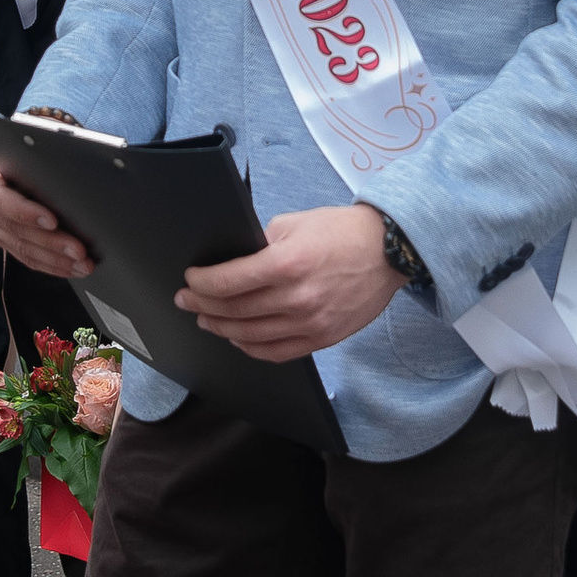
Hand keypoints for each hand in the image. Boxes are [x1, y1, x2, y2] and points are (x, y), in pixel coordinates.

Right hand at [0, 139, 94, 277]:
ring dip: (54, 258)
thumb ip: (43, 157)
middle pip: (12, 227)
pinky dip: (49, 262)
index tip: (53, 221)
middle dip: (50, 241)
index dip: (24, 212)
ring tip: (81, 263)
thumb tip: (75, 179)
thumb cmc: (29, 137)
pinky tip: (69, 266)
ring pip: (19, 246)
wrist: (20, 142)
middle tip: (78, 250)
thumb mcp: (34, 138)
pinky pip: (23, 254)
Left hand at [177, 202, 396, 362]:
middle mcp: (297, 298)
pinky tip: (238, 338)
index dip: (201, 283)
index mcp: (287, 264)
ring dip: (222, 328)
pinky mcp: (322, 338)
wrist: (389, 250)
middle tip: (187, 301)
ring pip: (250, 335)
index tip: (189, 280)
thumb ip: (260, 244)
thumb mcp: (294, 224)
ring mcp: (310, 323)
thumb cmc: (342, 232)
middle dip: (202, 305)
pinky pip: (277, 353)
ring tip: (207, 319)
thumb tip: (230, 261)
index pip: (228, 282)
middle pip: (234, 310)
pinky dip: (251, 348)